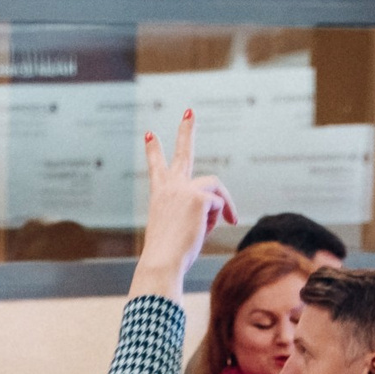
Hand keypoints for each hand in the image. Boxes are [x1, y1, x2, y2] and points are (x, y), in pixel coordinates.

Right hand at [129, 110, 235, 297]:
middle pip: (182, 153)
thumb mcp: (180, 228)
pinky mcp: (199, 197)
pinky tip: (210, 229)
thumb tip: (218, 206)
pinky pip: (220, 204)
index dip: (154, 150)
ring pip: (215, 188)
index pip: (157, 168)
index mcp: (160, 195)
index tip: (151, 134)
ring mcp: (183, 189)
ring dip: (222, 206)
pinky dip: (220, 218)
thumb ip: (196, 212)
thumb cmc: (168, 255)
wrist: (162, 262)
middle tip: (189, 111)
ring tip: (223, 223)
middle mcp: (169, 187)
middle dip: (186, 130)